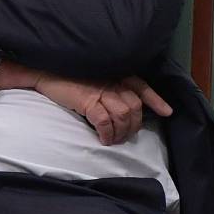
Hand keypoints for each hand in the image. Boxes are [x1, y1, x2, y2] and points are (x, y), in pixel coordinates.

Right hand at [31, 72, 172, 145]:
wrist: (47, 74)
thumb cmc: (70, 77)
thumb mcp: (96, 78)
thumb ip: (111, 88)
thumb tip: (124, 108)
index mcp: (117, 74)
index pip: (142, 87)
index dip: (156, 100)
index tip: (167, 112)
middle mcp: (112, 81)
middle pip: (134, 106)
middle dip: (133, 125)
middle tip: (126, 135)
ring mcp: (101, 91)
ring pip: (122, 115)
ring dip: (121, 132)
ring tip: (114, 139)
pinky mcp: (88, 101)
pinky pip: (104, 121)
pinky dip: (106, 133)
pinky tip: (103, 138)